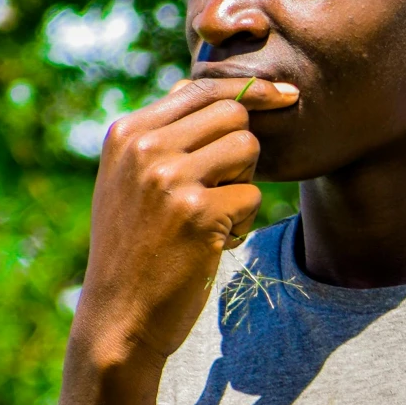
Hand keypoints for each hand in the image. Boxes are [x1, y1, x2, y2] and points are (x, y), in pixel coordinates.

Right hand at [71, 74, 298, 375]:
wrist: (119, 317)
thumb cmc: (136, 249)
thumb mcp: (131, 181)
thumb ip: (164, 135)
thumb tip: (211, 86)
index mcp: (126, 133)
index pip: (200, 88)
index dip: (250, 89)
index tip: (286, 94)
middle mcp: (143, 148)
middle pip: (232, 113)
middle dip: (242, 150)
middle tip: (222, 190)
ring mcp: (169, 178)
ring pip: (247, 147)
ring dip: (245, 184)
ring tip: (216, 217)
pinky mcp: (198, 213)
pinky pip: (254, 196)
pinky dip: (245, 223)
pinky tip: (215, 244)